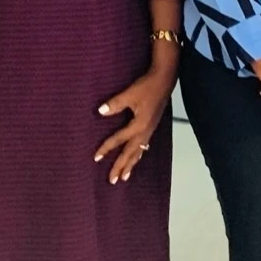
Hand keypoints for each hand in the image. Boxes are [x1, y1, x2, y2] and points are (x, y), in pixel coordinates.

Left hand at [94, 65, 176, 184]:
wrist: (165, 79)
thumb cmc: (147, 86)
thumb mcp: (130, 94)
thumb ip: (115, 104)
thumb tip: (100, 112)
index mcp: (139, 125)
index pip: (119, 140)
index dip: (107, 148)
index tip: (96, 157)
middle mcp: (145, 131)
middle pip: (131, 153)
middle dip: (121, 166)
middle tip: (112, 180)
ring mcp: (150, 130)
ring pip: (139, 152)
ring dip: (131, 164)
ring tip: (125, 176)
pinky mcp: (151, 126)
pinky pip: (143, 145)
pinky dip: (138, 154)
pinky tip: (137, 157)